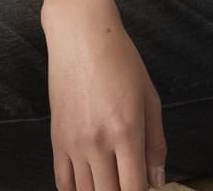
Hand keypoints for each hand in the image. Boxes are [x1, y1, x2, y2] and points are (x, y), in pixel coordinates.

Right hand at [43, 0, 167, 190]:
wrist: (81, 36)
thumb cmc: (121, 60)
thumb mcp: (150, 96)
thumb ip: (156, 142)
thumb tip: (156, 181)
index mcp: (126, 131)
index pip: (133, 189)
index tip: (145, 189)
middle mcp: (98, 143)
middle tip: (129, 181)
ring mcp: (73, 144)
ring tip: (112, 181)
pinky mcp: (56, 141)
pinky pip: (63, 183)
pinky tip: (89, 184)